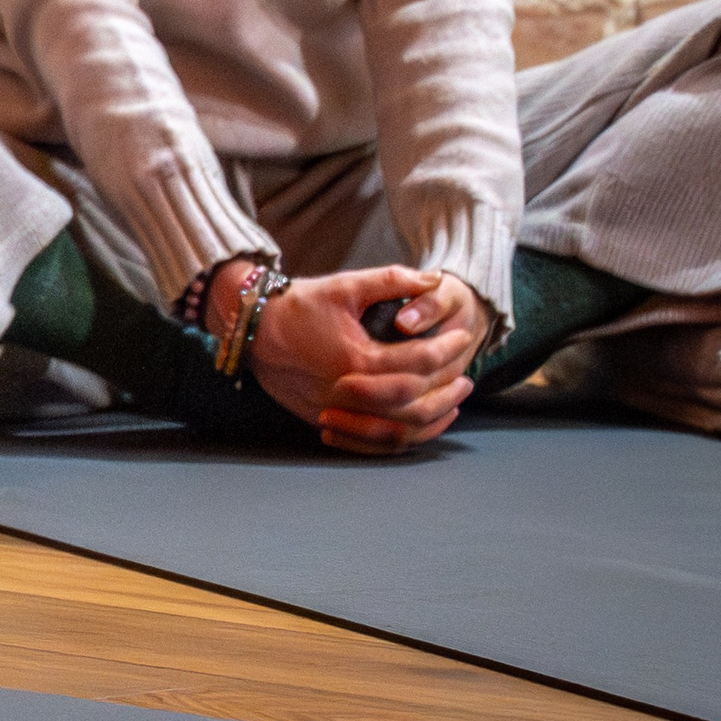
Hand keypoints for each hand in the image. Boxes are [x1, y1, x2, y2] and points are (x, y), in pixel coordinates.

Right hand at [239, 265, 482, 455]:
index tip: (462, 335)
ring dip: (434, 416)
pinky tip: (422, 423)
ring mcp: (338, 413)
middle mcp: (350, 393)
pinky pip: (377, 441)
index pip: (419, 360)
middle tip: (467, 371)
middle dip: (447, 386)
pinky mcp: (328, 422)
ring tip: (454, 399)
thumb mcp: (344, 286)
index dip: (446, 348)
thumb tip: (433, 279)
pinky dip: (406, 436)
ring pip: (400, 429)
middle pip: (416, 402)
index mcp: (358, 359)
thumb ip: (392, 280)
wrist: (252, 329)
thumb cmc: (297, 305)